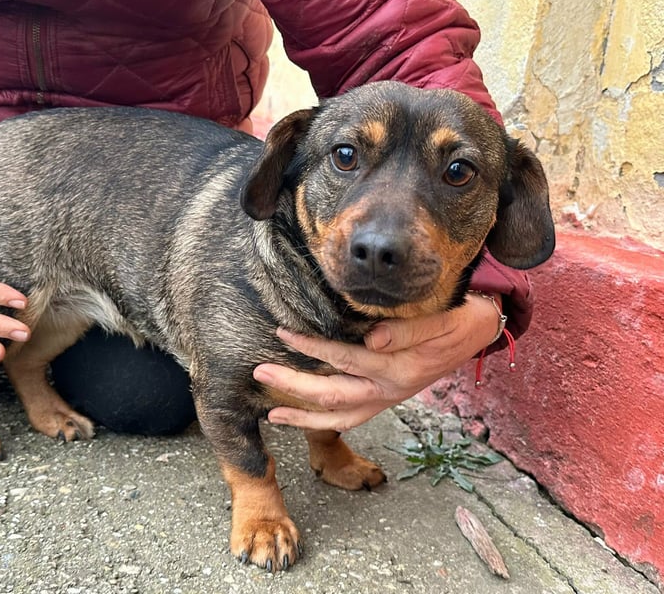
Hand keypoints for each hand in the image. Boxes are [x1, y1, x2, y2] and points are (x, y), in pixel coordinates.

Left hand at [254, 294, 501, 431]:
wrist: (478, 330)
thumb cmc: (456, 318)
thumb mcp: (439, 319)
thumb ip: (405, 330)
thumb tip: (369, 339)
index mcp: (398, 368)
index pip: (344, 358)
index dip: (311, 346)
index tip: (282, 332)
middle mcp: (388, 389)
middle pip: (332, 395)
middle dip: (293, 386)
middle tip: (260, 373)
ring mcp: (386, 399)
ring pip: (339, 417)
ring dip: (303, 417)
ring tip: (272, 415)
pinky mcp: (386, 400)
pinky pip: (351, 419)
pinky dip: (324, 421)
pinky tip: (302, 417)